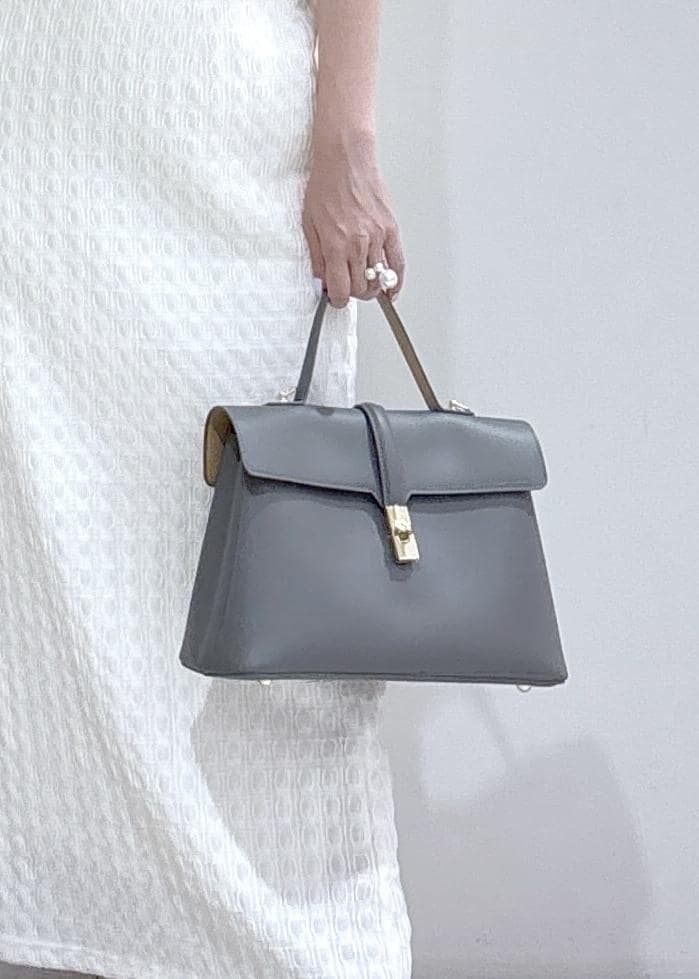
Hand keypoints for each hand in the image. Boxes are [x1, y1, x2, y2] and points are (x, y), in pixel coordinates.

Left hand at [302, 132, 404, 307]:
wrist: (346, 161)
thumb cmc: (326, 187)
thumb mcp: (309, 224)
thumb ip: (317, 256)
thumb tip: (323, 281)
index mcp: (336, 245)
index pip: (341, 290)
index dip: (338, 300)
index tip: (336, 299)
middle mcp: (358, 244)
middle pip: (361, 289)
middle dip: (354, 294)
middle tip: (349, 288)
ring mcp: (377, 238)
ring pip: (378, 280)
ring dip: (371, 287)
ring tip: (365, 285)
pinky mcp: (390, 229)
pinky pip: (398, 263)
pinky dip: (396, 281)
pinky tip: (392, 290)